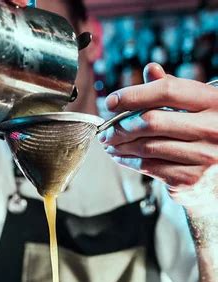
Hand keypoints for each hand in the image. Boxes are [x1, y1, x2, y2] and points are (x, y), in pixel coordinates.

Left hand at [99, 64, 217, 200]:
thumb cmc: (208, 134)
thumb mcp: (199, 107)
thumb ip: (175, 89)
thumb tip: (151, 70)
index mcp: (214, 102)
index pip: (167, 91)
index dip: (134, 95)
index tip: (111, 101)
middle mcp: (212, 129)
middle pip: (152, 121)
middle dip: (121, 125)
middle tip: (105, 129)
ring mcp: (202, 157)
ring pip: (147, 147)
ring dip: (120, 145)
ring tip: (109, 143)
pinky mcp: (189, 180)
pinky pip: (149, 167)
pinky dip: (129, 161)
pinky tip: (121, 156)